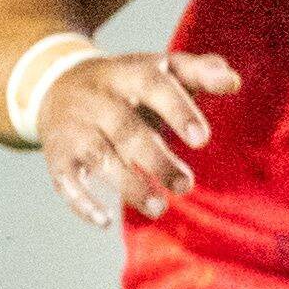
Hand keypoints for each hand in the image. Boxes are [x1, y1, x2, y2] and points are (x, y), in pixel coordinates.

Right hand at [36, 48, 239, 227]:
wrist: (55, 86)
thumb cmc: (125, 83)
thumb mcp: (157, 67)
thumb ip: (198, 71)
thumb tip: (233, 82)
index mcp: (126, 74)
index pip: (153, 86)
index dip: (177, 111)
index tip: (202, 140)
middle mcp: (97, 101)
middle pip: (126, 130)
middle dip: (156, 160)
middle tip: (185, 186)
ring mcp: (75, 129)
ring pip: (99, 158)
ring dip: (128, 185)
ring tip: (158, 209)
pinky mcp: (58, 156)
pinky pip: (66, 181)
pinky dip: (81, 203)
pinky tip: (105, 221)